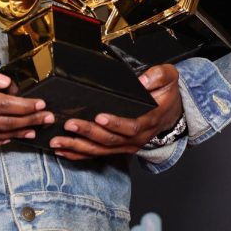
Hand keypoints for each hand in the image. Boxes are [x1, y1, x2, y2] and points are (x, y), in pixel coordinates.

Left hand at [49, 64, 182, 159]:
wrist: (172, 114)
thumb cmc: (166, 95)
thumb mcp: (169, 78)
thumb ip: (158, 76)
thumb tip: (142, 80)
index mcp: (148, 120)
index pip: (131, 126)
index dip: (116, 123)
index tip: (99, 117)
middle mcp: (136, 138)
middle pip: (110, 140)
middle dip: (88, 133)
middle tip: (70, 124)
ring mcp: (127, 145)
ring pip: (101, 150)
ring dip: (78, 146)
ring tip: (58, 140)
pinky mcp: (118, 148)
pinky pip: (97, 154)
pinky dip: (78, 154)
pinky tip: (62, 151)